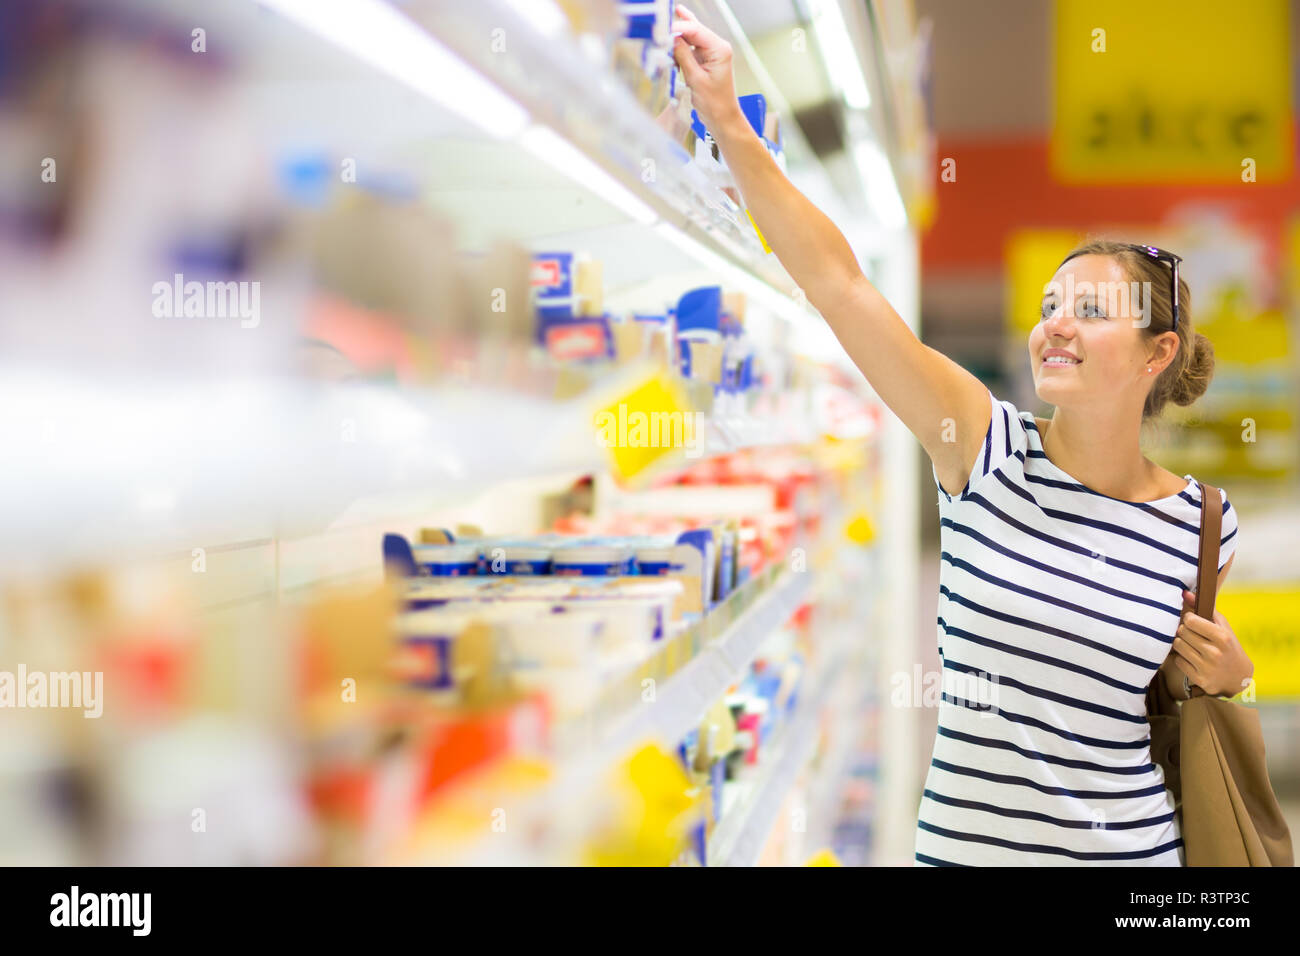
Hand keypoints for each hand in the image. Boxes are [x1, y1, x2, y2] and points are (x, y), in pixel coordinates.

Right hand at [671, 4, 740, 134]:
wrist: (722, 118)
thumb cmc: (714, 103)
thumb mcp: (695, 79)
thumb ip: (682, 56)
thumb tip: (670, 38)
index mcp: (719, 49)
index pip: (696, 30)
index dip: (678, 27)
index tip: (662, 29)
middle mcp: (716, 47)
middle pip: (693, 30)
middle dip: (676, 29)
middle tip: (659, 25)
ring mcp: (710, 53)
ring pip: (689, 38)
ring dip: (675, 40)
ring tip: (661, 41)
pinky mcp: (703, 60)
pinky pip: (688, 49)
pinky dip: (677, 50)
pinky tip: (668, 53)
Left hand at [1172, 589, 1253, 697]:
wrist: (1239, 678)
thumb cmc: (1229, 647)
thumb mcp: (1223, 627)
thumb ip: (1206, 608)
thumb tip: (1185, 593)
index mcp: (1222, 637)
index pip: (1190, 620)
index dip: (1189, 619)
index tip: (1193, 622)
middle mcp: (1215, 653)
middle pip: (1182, 632)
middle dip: (1185, 631)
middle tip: (1193, 635)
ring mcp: (1206, 667)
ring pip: (1177, 645)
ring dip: (1182, 644)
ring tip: (1192, 646)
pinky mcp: (1199, 679)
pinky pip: (1177, 661)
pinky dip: (1182, 659)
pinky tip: (1192, 659)